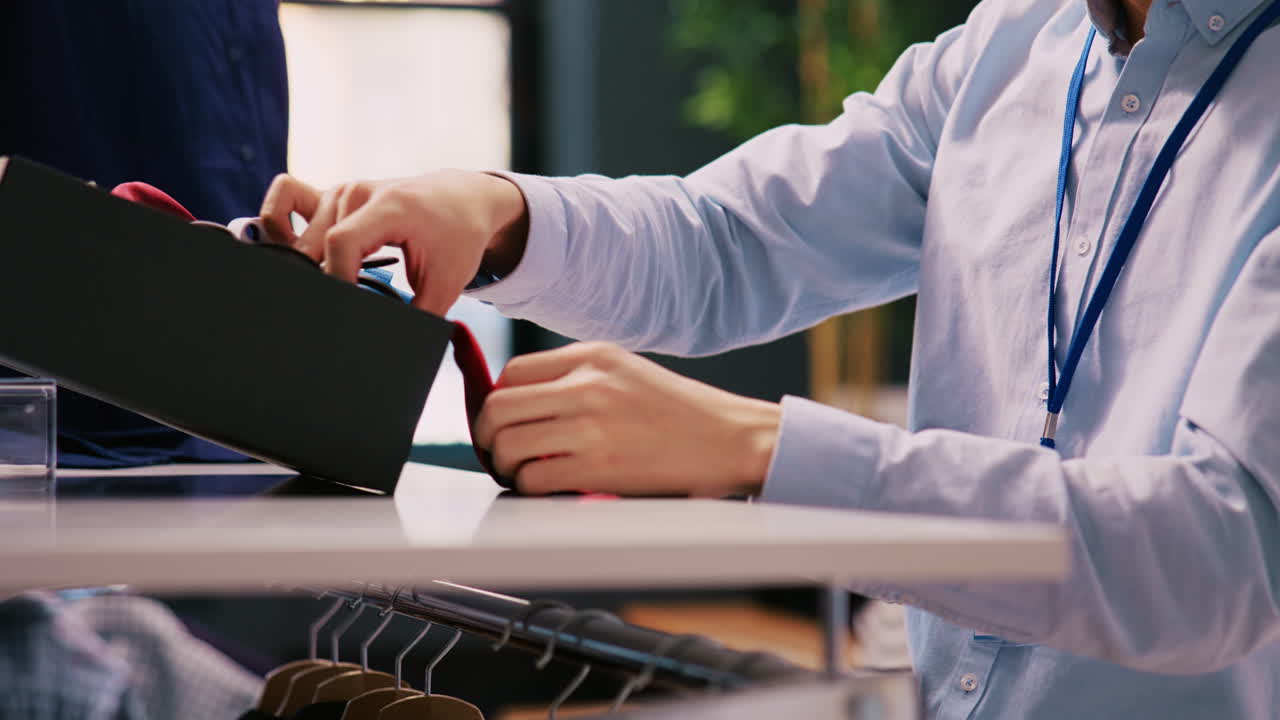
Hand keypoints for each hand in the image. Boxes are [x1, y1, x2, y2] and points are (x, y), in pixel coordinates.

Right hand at [258, 170, 528, 314]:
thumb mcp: (447, 281)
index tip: (345, 311)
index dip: (337, 282)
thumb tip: (393, 349)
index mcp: (389, 207)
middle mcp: (357, 193)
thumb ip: (419, 315)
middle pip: (314, 243)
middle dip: (317, 281)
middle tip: (328, 309)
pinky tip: (292, 250)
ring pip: (296, 230)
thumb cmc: (458, 236)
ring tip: (321, 288)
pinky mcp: (332, 195)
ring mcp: (341, 191)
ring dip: (301, 262)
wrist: (463, 198)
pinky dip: (278, 222)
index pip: (342, 244)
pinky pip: (286, 196)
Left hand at [474, 342, 781, 496]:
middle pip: (498, 408)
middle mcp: (588, 385)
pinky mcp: (600, 468)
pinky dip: (530, 488)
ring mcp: (592, 426)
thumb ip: (577, 377)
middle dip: (488, 435)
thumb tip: (521, 401)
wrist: (731, 439)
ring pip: (509, 445)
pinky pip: (535, 480)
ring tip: (525, 471)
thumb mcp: (627, 371)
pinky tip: (549, 486)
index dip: (497, 400)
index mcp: (592, 356)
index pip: (512, 373)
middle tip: (498, 450)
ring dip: (507, 466)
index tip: (503, 419)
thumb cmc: (683, 411)